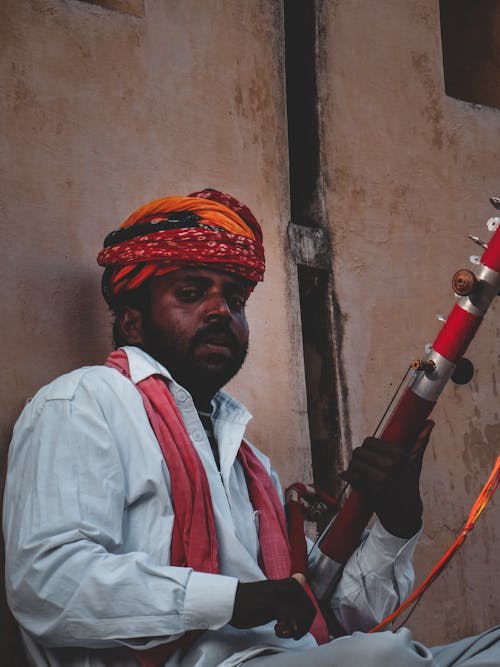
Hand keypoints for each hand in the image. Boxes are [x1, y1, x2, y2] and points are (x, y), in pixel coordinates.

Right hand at [229, 577, 315, 639]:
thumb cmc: (250, 600)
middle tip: (290, 631)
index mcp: (288, 583)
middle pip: (309, 610)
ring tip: (284, 631)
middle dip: (302, 625)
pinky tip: (276, 630)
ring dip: (296, 629)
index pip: (308, 602)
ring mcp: (283, 595)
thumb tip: (302, 578)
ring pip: (304, 616)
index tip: (293, 622)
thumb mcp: (271, 592)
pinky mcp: (275, 606)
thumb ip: (286, 590)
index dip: (304, 616)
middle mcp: (288, 587)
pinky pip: (292, 622)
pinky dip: (287, 632)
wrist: (232, 601)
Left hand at [341, 420, 433, 537]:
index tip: (367, 453)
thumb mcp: (415, 463)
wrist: (405, 514)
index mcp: (399, 455)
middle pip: (359, 451)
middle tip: (360, 463)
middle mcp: (391, 465)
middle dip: (357, 457)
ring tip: (355, 471)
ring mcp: (381, 478)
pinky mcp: (372, 490)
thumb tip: (430, 421)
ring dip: (351, 467)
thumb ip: (420, 441)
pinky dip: (346, 475)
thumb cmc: (409, 485)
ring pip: (354, 463)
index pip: (369, 441)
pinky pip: (352, 476)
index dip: (365, 447)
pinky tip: (346, 476)